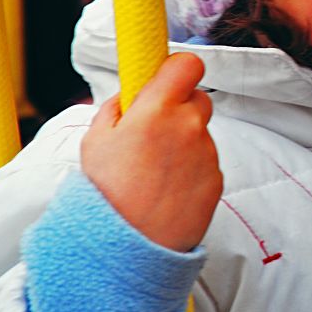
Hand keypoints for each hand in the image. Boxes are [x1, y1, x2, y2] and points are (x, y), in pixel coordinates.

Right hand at [81, 52, 221, 251]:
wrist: (128, 247)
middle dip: (178, 109)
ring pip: (200, 133)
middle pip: (197, 98)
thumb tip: (131, 95)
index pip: (188, 64)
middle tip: (153, 132)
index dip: (177, 69)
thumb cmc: (106, 194)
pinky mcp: (217, 178)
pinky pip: (206, 161)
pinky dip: (192, 168)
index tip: (166, 80)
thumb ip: (116, 108)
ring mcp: (207, 153)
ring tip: (154, 171)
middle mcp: (188, 126)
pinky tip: (168, 188)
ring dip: (184, 142)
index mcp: (157, 110)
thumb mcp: (95, 141)